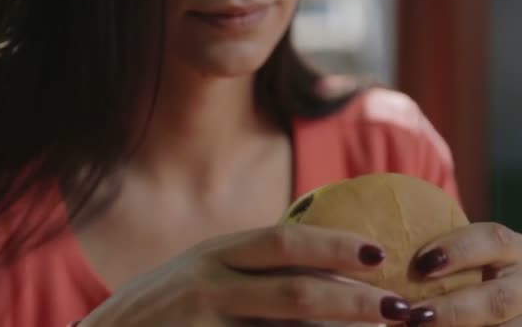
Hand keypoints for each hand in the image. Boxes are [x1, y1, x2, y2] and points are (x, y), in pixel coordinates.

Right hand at [79, 225, 411, 325]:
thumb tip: (311, 259)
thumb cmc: (160, 308)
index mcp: (213, 254)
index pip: (282, 242)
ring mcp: (200, 323)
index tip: (378, 254)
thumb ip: (244, 266)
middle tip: (400, 306)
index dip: (333, 246)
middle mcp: (206, 284)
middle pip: (294, 289)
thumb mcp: (197, 272)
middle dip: (353, 299)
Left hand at [408, 222, 521, 325]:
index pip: (493, 240)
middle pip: (497, 300)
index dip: (458, 251)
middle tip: (411, 314)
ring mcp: (521, 317)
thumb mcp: (451, 254)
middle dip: (452, 310)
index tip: (421, 264)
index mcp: (510, 250)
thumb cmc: (454, 267)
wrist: (482, 290)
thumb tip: (371, 247)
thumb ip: (426, 251)